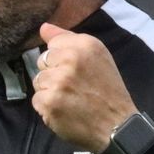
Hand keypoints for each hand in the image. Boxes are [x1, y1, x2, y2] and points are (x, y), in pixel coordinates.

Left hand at [32, 23, 137, 152]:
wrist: (117, 126)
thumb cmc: (107, 90)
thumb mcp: (97, 57)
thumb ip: (67, 39)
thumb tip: (43, 27)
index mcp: (85, 45)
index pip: (53, 44)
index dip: (61, 59)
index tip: (75, 70)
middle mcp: (70, 60)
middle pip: (42, 61)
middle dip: (53, 73)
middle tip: (74, 86)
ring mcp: (58, 81)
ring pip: (38, 81)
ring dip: (49, 91)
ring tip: (70, 99)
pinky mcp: (49, 101)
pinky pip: (36, 99)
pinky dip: (47, 107)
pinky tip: (64, 110)